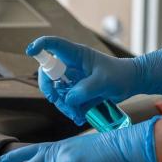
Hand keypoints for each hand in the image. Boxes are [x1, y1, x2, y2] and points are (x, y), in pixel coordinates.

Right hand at [26, 36, 161, 124]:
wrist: (130, 83)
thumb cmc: (120, 75)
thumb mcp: (104, 82)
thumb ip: (85, 90)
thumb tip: (68, 100)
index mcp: (75, 54)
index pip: (53, 45)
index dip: (40, 45)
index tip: (31, 51)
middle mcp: (69, 65)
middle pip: (47, 75)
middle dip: (51, 91)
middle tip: (59, 102)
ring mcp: (71, 78)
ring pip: (56, 92)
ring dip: (63, 106)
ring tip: (78, 115)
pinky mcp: (75, 91)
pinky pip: (65, 101)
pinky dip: (70, 110)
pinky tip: (79, 117)